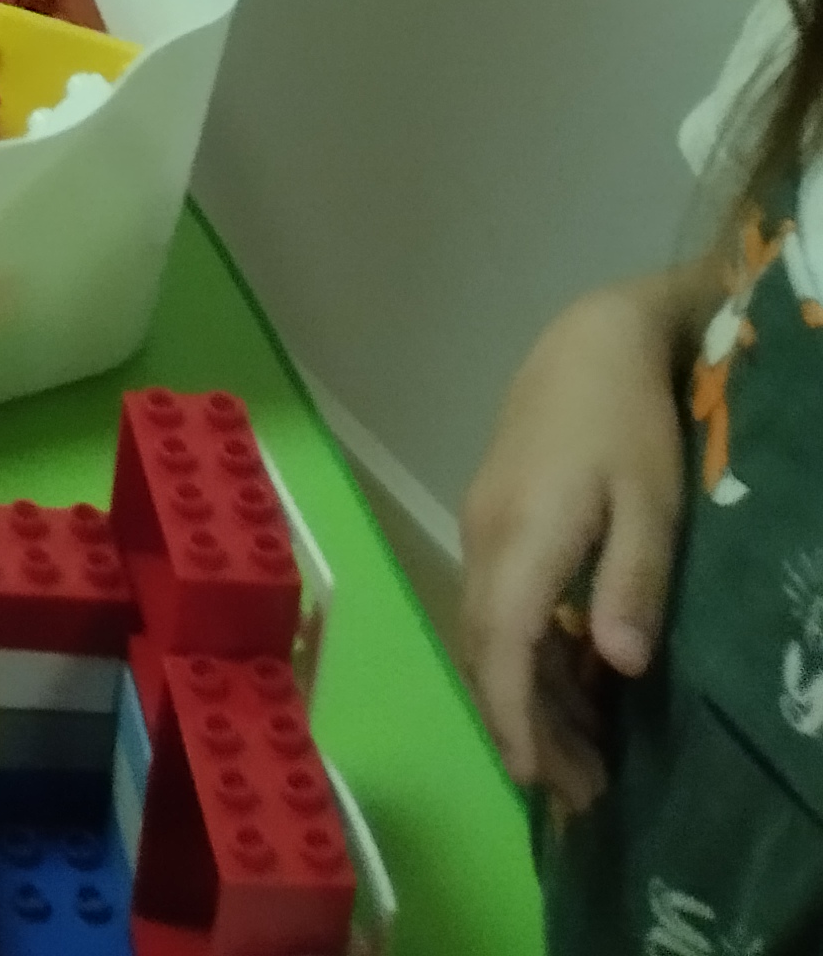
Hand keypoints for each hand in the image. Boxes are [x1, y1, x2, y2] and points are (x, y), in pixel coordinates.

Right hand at [458, 274, 693, 809]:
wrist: (589, 341)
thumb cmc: (628, 422)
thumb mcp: (652, 502)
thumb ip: (631, 580)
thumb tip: (616, 666)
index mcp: (520, 538)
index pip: (500, 645)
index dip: (513, 716)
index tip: (536, 779)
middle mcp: (484, 537)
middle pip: (487, 649)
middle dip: (525, 725)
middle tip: (581, 792)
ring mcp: (482, 526)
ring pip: (488, 630)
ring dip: (526, 694)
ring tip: (583, 754)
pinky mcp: (494, 518)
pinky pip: (498, 604)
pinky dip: (527, 655)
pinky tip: (574, 679)